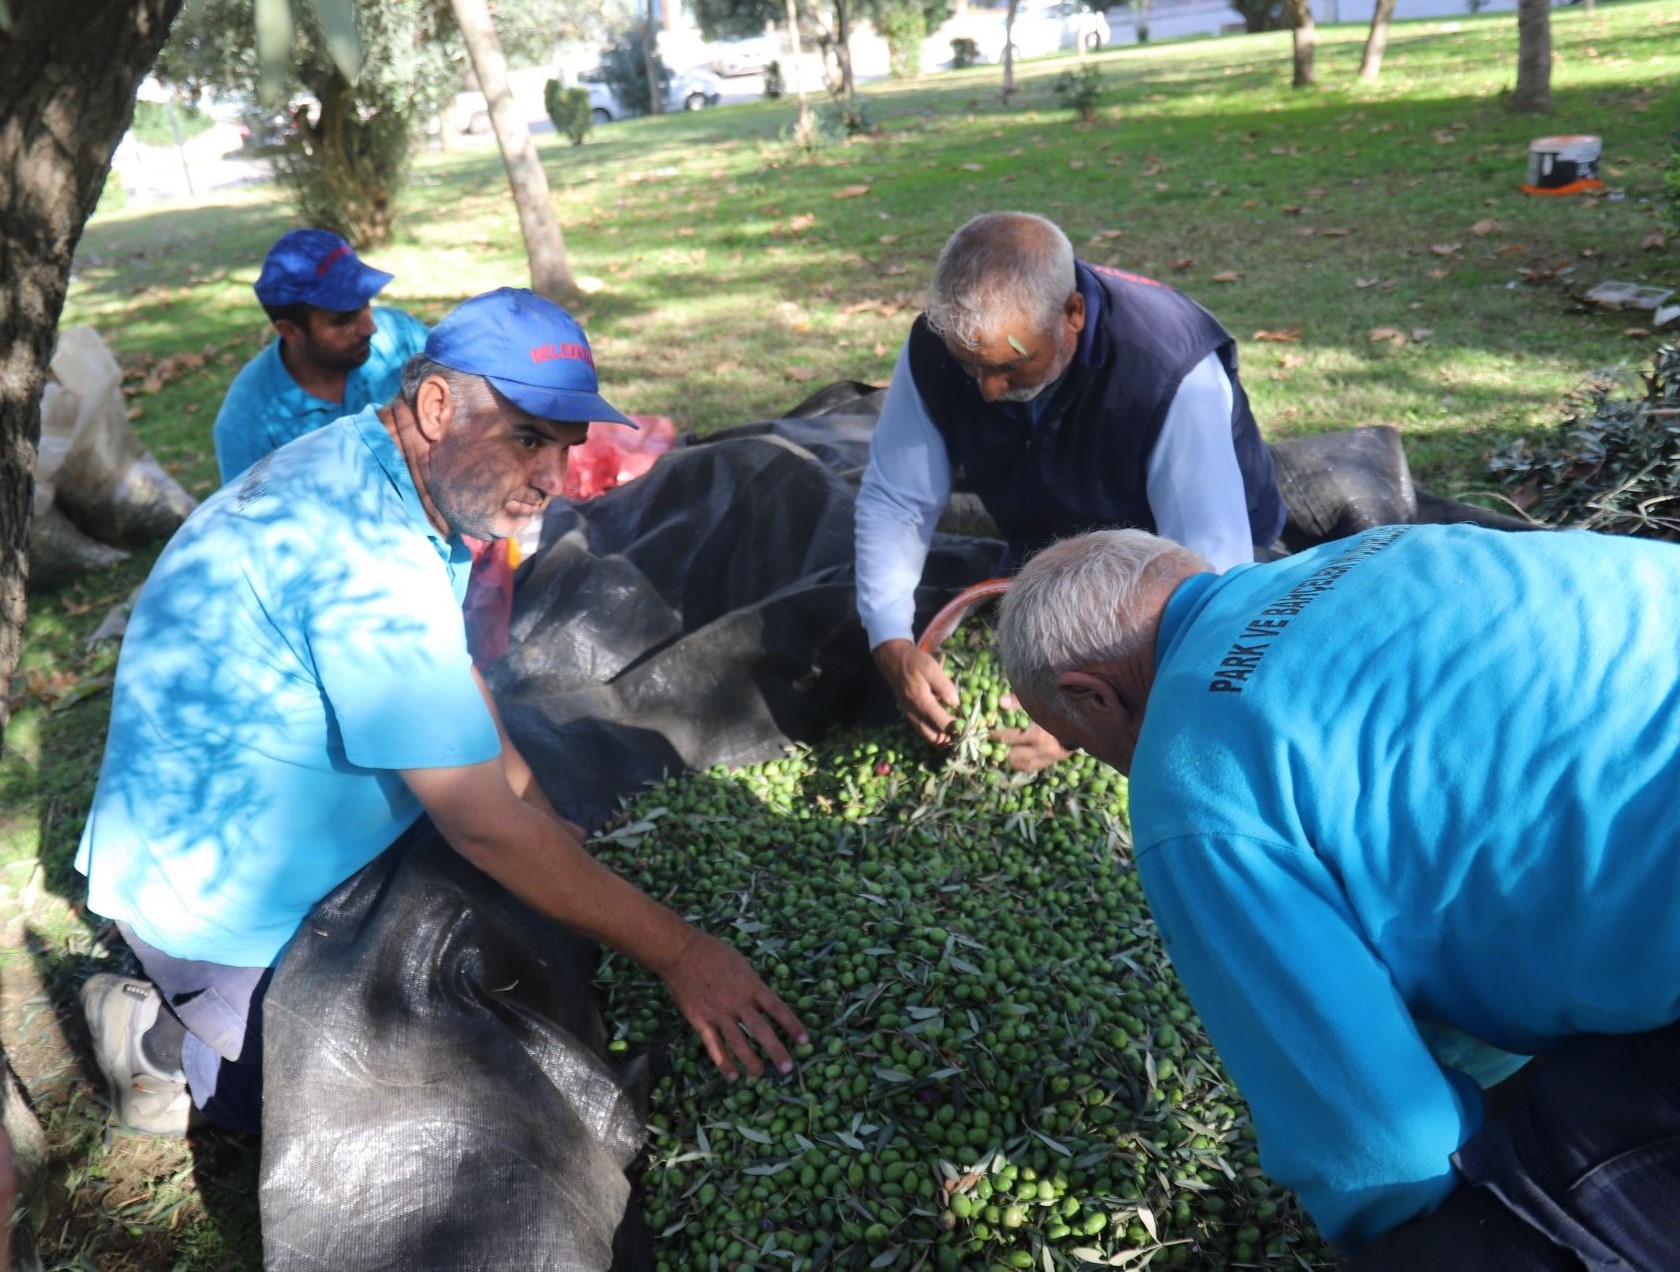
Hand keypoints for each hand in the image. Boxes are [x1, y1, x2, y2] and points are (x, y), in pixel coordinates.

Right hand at [661, 930, 809, 1080]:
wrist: (682, 953)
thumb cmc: (713, 952)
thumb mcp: (741, 963)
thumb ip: (752, 984)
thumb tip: (762, 998)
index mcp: (751, 986)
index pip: (777, 1009)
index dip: (792, 1026)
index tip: (805, 1041)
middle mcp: (738, 1003)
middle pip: (761, 1031)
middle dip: (776, 1051)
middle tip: (787, 1069)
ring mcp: (719, 1014)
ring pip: (738, 1043)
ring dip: (751, 1061)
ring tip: (760, 1075)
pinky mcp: (701, 1021)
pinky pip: (714, 1046)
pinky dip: (723, 1062)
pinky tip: (732, 1076)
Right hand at [872, 639, 958, 745]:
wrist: (893, 662)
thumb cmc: (914, 663)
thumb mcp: (931, 667)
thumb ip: (944, 686)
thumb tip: (956, 703)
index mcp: (922, 703)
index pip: (943, 724)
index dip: (957, 727)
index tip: (968, 723)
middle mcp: (915, 714)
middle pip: (935, 737)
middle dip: (950, 737)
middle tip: (962, 728)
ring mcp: (911, 716)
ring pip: (928, 737)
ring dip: (942, 737)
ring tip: (954, 728)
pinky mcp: (910, 715)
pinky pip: (923, 731)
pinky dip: (934, 732)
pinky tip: (943, 724)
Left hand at [991, 694, 1070, 773]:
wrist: (1083, 723)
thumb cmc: (1057, 709)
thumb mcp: (1039, 703)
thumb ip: (1019, 702)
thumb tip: (1000, 701)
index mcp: (1036, 734)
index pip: (1008, 737)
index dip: (995, 735)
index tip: (988, 732)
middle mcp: (1041, 749)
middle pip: (1012, 754)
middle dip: (1001, 749)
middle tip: (992, 744)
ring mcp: (1047, 758)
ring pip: (1020, 764)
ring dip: (1010, 758)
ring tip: (1002, 750)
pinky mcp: (1050, 761)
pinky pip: (1030, 767)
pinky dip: (1020, 763)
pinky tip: (1015, 757)